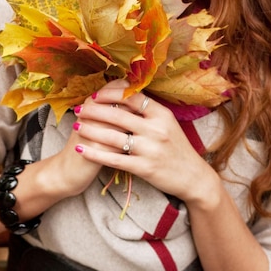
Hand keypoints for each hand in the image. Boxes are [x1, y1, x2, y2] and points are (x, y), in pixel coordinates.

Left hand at [72, 80, 218, 203]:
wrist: (194, 177)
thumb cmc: (177, 147)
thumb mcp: (168, 123)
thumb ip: (148, 110)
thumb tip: (124, 93)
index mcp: (161, 114)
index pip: (131, 97)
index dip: (110, 94)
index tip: (94, 95)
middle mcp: (156, 129)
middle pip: (118, 115)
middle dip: (94, 110)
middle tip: (79, 108)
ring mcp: (150, 149)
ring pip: (113, 136)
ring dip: (90, 130)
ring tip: (76, 125)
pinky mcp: (145, 168)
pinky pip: (114, 159)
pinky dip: (95, 153)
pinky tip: (81, 149)